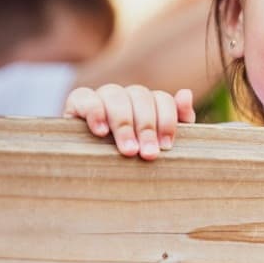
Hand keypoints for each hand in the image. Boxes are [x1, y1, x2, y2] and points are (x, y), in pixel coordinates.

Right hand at [64, 84, 195, 159]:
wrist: (91, 169)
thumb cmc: (133, 157)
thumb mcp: (158, 144)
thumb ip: (178, 121)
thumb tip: (186, 93)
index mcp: (148, 102)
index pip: (162, 99)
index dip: (167, 121)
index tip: (166, 147)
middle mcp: (126, 95)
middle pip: (140, 96)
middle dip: (147, 127)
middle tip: (148, 154)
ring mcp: (102, 96)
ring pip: (115, 95)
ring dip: (124, 123)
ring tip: (128, 150)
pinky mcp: (77, 103)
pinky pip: (84, 97)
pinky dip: (94, 112)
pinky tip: (100, 132)